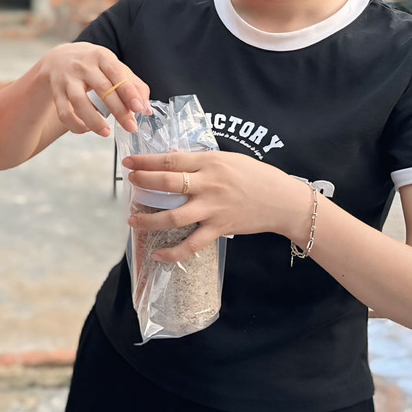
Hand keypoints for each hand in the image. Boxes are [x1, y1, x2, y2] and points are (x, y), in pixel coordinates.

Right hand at [35, 43, 150, 137]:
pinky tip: (86, 129)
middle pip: (103, 89)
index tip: (139, 108)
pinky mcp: (56, 91)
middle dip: (118, 110)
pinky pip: (64, 112)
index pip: (117, 73)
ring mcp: (67, 78)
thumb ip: (132, 84)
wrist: (58, 58)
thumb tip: (147, 109)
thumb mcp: (112, 66)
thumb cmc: (93, 65)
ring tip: (107, 132)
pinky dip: (75, 124)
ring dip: (94, 120)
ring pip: (79, 101)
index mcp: (102, 56)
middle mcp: (83, 65)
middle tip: (130, 127)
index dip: (129, 91)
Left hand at [123, 150, 313, 262]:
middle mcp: (208, 184)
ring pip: (173, 216)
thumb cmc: (256, 175)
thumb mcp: (227, 158)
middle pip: (167, 184)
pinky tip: (157, 254)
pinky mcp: (219, 229)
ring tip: (132, 220)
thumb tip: (171, 157)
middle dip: (143, 183)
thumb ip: (199, 159)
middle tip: (129, 183)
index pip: (170, 160)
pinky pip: (191, 244)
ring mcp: (212, 209)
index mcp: (209, 162)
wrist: (282, 201)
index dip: (146, 161)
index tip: (129, 161)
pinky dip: (172, 252)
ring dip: (148, 220)